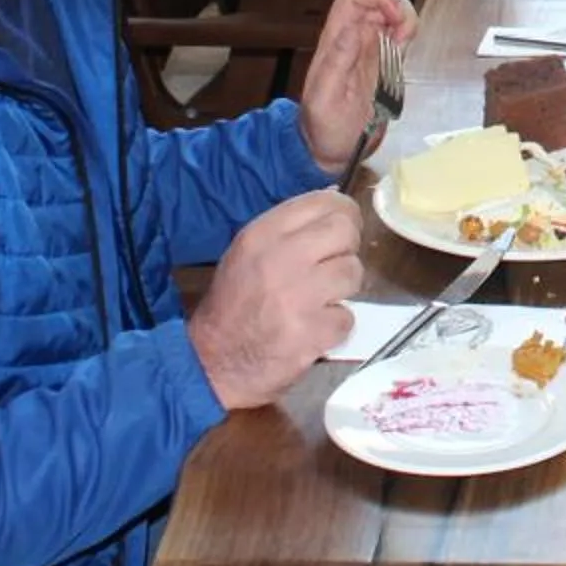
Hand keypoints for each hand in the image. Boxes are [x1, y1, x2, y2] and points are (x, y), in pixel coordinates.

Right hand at [186, 192, 366, 409]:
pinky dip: (335, 325)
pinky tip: (314, 328)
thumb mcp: (248, 254)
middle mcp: (281, 259)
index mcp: (262, 234)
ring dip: (343, 288)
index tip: (343, 228)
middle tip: (335, 265)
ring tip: (321, 300)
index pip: (322, 202)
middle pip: (345, 230)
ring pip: (352, 271)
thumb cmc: (233, 305)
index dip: (343, 212)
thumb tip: (335, 207)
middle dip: (347, 247)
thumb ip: (288, 230)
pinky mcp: (312, 331)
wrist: (213, 363)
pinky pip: (347, 317)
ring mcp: (299, 296)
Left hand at [294, 0, 417, 171]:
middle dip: (398, 4)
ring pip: (390, 8)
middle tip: (405, 36)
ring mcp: (368, 45)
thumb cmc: (325, 128)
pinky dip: (407, 33)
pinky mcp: (382, 58)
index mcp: (335, 39)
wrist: (329, 149)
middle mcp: (352, 36)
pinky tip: (404, 53)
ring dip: (405, 18)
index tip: (395, 22)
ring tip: (405, 45)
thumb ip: (338, 62)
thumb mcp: (326, 99)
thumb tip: (354, 28)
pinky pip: (397, 30)